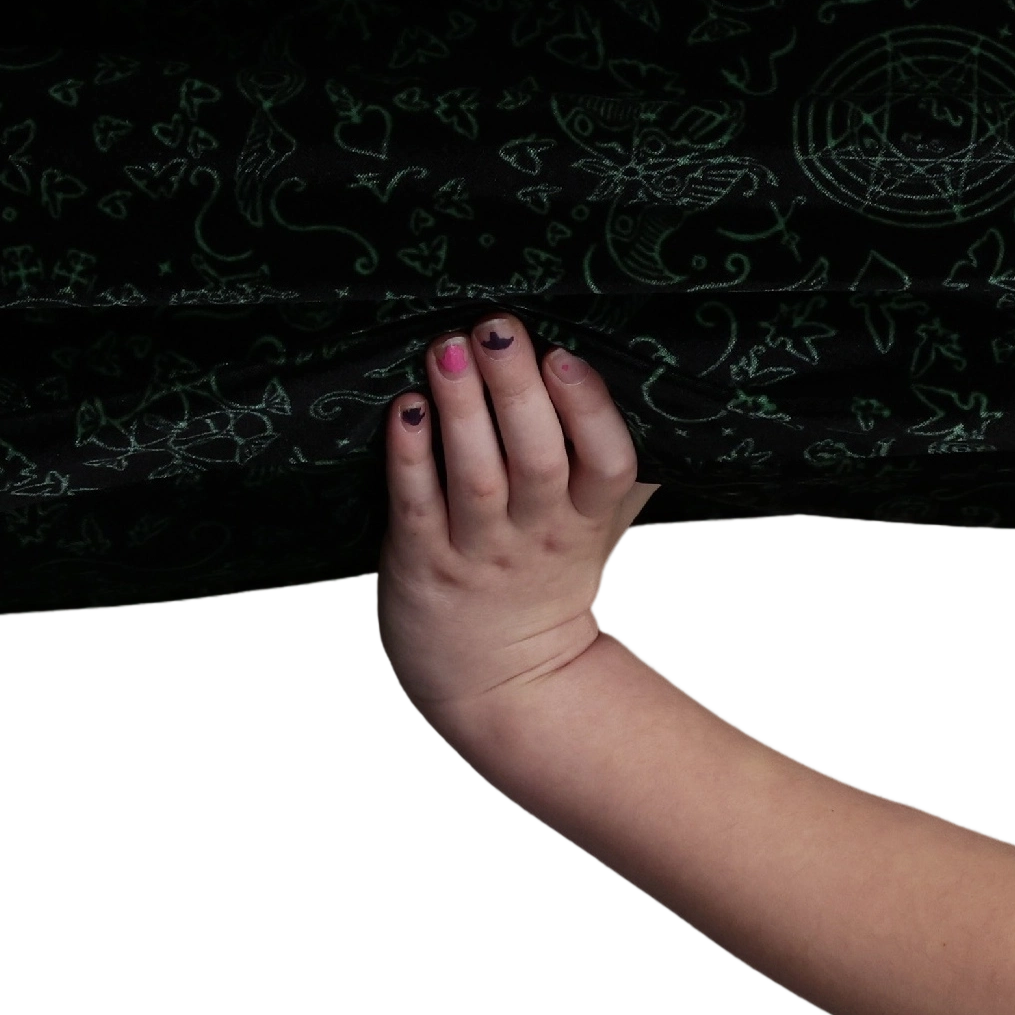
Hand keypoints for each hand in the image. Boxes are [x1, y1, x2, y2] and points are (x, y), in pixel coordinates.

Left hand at [374, 312, 659, 723]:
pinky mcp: (423, 566)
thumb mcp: (593, 532)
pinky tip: (406, 409)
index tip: (566, 355)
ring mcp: (479, 554)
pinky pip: (417, 506)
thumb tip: (605, 366)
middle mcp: (536, 536)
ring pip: (475, 477)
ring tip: (448, 348)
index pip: (607, 464)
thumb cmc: (544, 582)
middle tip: (498, 327)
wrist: (502, 687)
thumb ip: (601, 466)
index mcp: (586, 521)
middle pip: (537, 459)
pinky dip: (410, 457)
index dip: (589, 409)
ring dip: (462, 410)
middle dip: (517, 389)